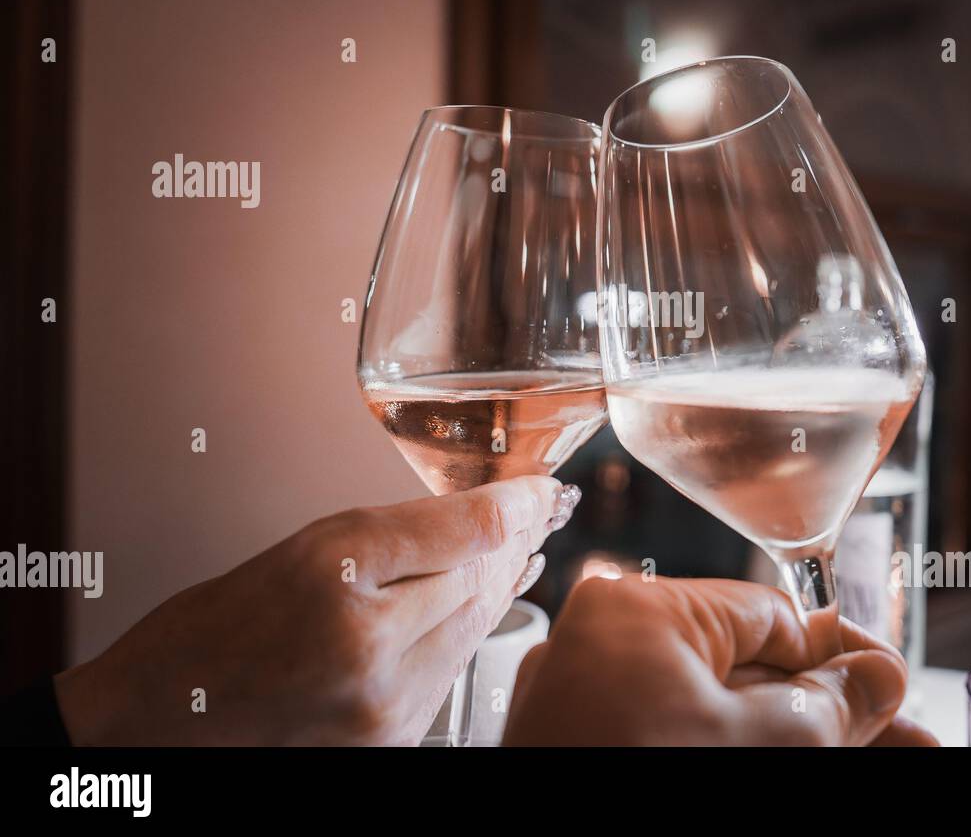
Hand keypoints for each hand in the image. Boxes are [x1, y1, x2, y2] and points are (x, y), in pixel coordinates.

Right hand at [53, 476, 579, 745]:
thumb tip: (487, 514)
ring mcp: (385, 705)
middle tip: (546, 509)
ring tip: (527, 545)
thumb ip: (400, 529)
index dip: (519, 503)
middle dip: (518, 540)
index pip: (468, 530)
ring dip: (503, 582)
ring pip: (477, 625)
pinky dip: (470, 630)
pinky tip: (481, 601)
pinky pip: (452, 669)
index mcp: (337, 580)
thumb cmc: (217, 632)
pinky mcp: (394, 738)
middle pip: (483, 579)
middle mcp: (368, 649)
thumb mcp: (305, 548)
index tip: (544, 488)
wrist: (169, 723)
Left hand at [503, 575, 938, 745]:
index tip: (892, 683)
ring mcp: (591, 713)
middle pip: (751, 672)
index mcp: (635, 614)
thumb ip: (830, 705)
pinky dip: (741, 750)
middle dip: (831, 710)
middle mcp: (604, 653)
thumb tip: (879, 675)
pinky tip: (812, 759)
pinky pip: (681, 739)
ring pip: (720, 717)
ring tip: (888, 758)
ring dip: (799, 740)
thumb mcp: (762, 743)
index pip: (768, 615)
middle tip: (906, 739)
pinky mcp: (593, 751)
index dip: (843, 653)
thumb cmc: (649, 790)